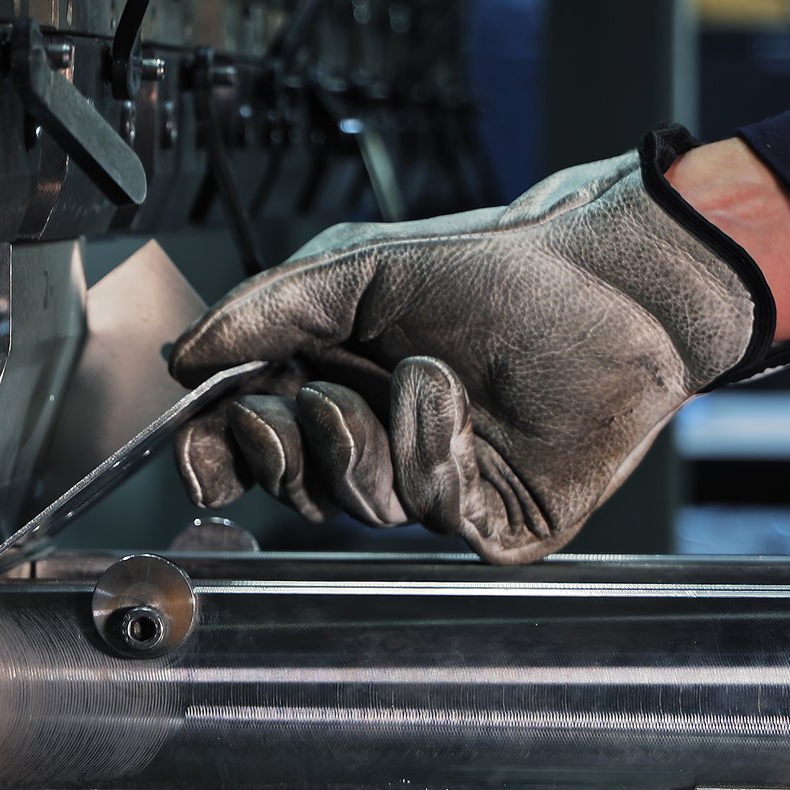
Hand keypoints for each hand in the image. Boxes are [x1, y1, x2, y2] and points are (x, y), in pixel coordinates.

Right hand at [168, 128, 789, 562]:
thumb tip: (187, 355)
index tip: (199, 450)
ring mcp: (439, 486)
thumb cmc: (492, 270)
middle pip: (293, 490)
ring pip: (362, 506)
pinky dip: (429, 445)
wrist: (602, 280)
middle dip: (281, 450)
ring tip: (414, 370)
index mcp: (335, 389)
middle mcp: (383, 446)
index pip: (251, 448)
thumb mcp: (355, 273)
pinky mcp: (498, 519)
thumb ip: (265, 311)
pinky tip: (449, 389)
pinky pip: (434, 512)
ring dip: (371, 436)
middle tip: (294, 404)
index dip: (217, 457)